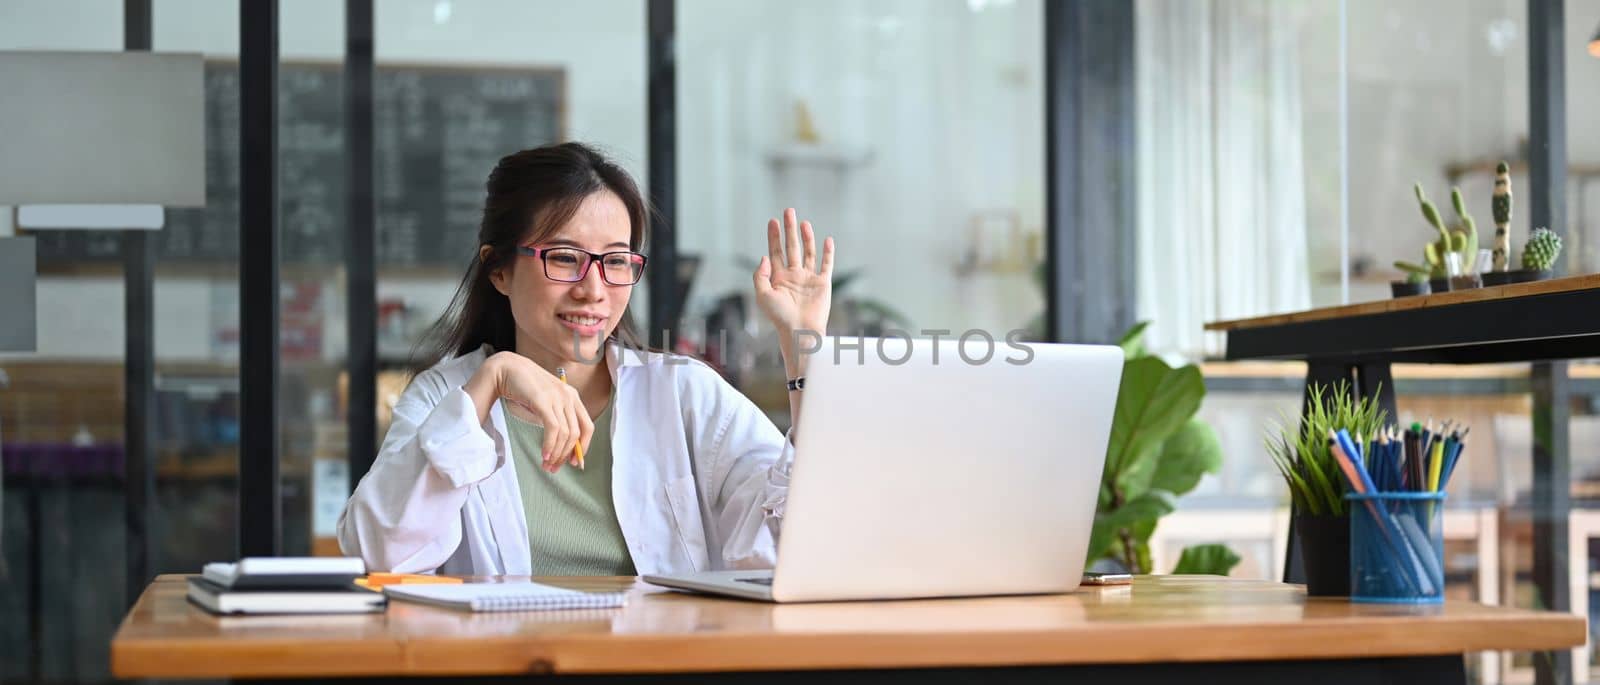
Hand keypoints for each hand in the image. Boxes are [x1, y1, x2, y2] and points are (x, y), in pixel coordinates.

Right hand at [479, 353, 592, 472]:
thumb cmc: (523, 389)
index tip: (574, 462)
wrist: (506, 369)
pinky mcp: (544, 400)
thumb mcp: (545, 405)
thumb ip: (555, 420)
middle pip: (576, 434)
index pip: (587, 427)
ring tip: (546, 464)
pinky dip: (550, 445)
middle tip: (554, 468)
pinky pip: (553, 428)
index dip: (583, 447)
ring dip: (557, 453)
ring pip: (565, 434)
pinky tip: (545, 454)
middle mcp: (569, 396)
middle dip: (566, 455)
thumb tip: (560, 448)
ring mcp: (558, 397)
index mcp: (573, 397)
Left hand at [752, 208, 834, 362]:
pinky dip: (828, 252)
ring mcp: (809, 279)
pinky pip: (826, 264)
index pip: (775, 252)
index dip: (773, 236)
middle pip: (791, 247)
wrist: (800, 331)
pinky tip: (827, 240)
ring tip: (803, 222)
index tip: (772, 221)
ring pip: (808, 253)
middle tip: (788, 211)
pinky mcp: (823, 283)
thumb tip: (764, 256)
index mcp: (778, 278)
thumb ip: (760, 275)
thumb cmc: (779, 317)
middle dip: (789, 229)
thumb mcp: (762, 295)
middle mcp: (793, 276)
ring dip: (806, 237)